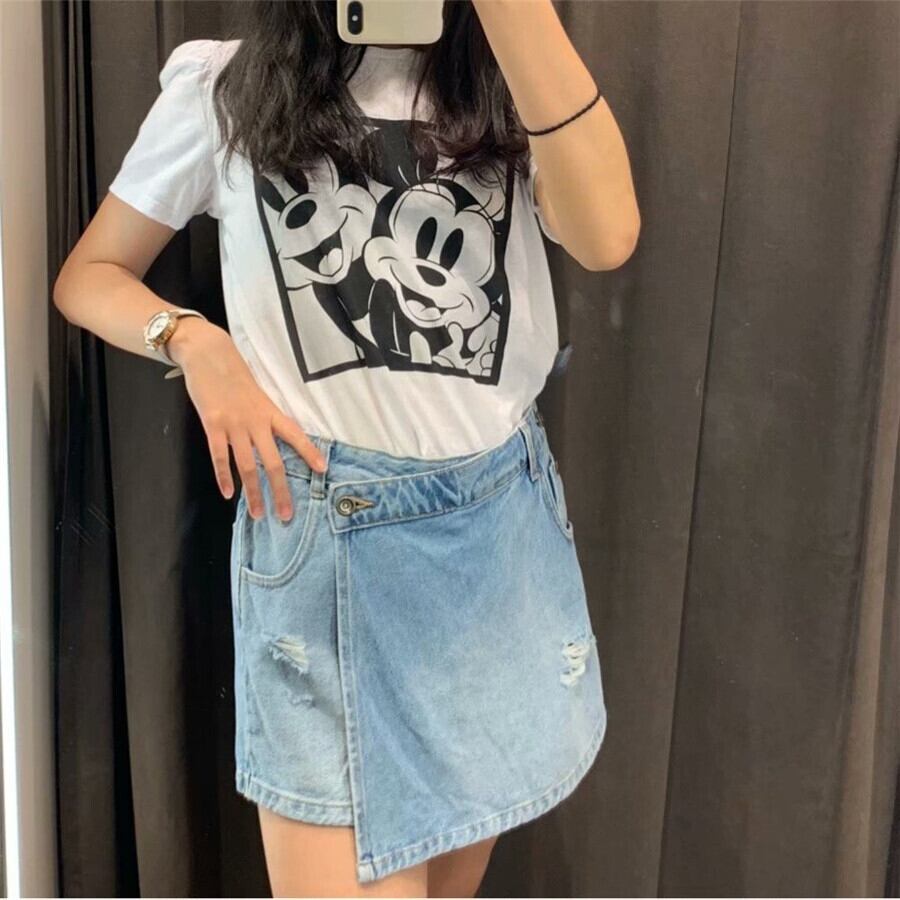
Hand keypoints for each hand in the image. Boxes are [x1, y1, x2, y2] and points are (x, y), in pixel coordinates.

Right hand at [167, 317, 327, 521]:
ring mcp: (234, 424)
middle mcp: (256, 421)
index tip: (323, 470)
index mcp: (270, 412)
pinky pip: (219, 456)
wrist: (208, 354)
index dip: (310, 452)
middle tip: (286, 515)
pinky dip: (223, 476)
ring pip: (247, 466)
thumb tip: (273, 442)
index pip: (295, 435)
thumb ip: (265, 418)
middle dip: (281, 491)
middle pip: (273, 462)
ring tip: (258, 514)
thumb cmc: (234, 375)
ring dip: (253, 493)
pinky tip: (228, 493)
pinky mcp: (212, 424)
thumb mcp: (257, 394)